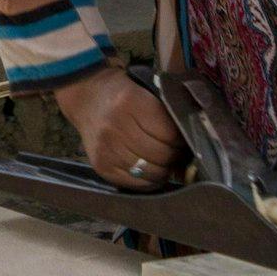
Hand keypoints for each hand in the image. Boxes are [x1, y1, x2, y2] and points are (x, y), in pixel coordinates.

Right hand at [54, 67, 189, 188]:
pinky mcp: (101, 166)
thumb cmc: (122, 95)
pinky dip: (148, 180)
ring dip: (162, 170)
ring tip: (160, 160)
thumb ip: (166, 115)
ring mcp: (106, 148)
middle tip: (172, 151)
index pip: (170, 135)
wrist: (85, 97)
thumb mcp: (145, 92)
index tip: (179, 139)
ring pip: (152, 173)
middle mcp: (115, 126)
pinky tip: (148, 169)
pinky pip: (136, 184)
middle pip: (162, 155)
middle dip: (173, 156)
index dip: (180, 140)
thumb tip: (191, 146)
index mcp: (130, 102)